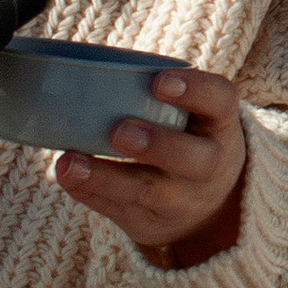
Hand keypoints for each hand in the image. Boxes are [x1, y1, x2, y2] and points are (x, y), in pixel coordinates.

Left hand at [53, 65, 248, 270]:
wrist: (206, 205)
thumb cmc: (186, 138)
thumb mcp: (193, 115)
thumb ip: (154, 94)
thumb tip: (85, 66)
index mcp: (220, 124)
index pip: (219, 101)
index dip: (195, 90)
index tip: (160, 81)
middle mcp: (209, 165)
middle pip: (193, 159)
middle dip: (156, 145)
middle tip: (118, 131)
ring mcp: (181, 199)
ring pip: (148, 192)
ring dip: (106, 178)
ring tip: (71, 163)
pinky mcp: (149, 221)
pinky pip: (119, 211)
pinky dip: (89, 193)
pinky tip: (67, 177)